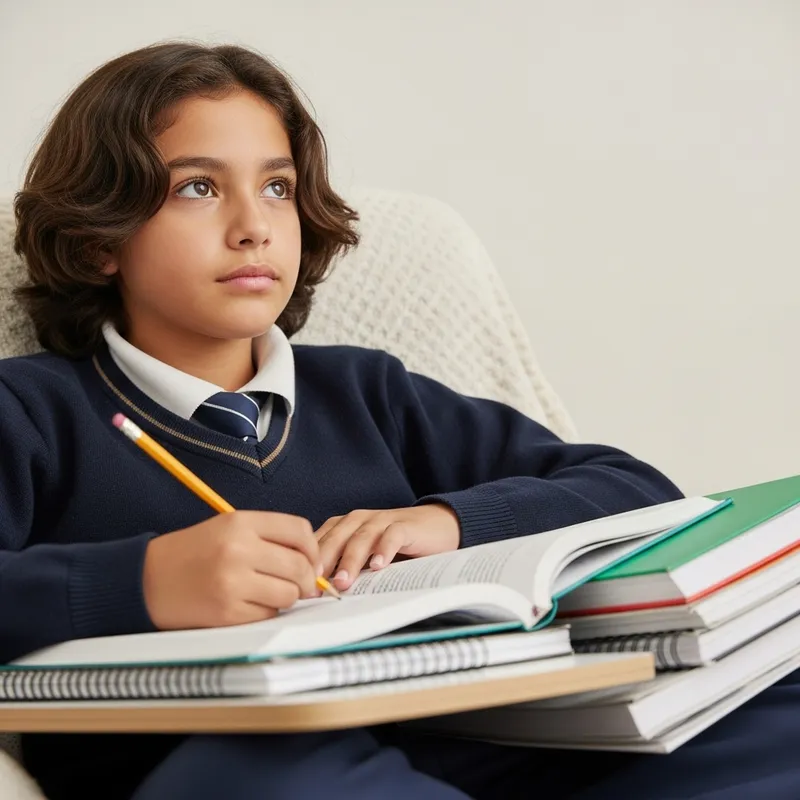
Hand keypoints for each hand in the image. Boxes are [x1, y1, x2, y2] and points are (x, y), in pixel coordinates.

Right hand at [143, 511, 320, 629]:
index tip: (311, 559)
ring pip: (289, 594)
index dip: (313, 548)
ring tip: (269, 592)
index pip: (299, 531)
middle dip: (306, 579)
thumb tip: (313, 562)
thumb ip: (270, 537)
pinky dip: (265, 612)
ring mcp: (232, 582)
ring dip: (286, 597)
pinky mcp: (227, 612)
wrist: (146, 580)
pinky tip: (249, 604)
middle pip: (300, 566)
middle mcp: (238, 549)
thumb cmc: (193, 553)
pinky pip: (268, 615)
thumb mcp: (228, 527)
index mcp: (240, 523)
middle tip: (299, 584)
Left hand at [316, 504, 460, 590]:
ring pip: (360, 538)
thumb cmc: (395, 546)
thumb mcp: (365, 557)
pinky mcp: (404, 525)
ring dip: (349, 561)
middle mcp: (358, 520)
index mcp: (343, 527)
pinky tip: (378, 566)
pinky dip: (383, 550)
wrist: (436, 525)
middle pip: (335, 539)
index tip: (299, 588)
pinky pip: (391, 535)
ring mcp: (381, 520)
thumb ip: (344, 568)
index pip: (318, 543)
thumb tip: (317, 595)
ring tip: (342, 582)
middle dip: (322, 564)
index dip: (307, 564)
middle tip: (314, 588)